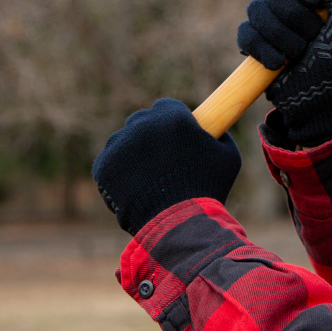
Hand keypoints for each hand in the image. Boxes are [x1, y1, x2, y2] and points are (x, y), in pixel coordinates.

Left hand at [92, 99, 241, 235]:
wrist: (179, 224)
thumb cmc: (208, 190)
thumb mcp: (228, 157)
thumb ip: (219, 135)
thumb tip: (214, 129)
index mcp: (173, 118)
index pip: (166, 106)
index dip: (173, 120)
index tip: (178, 136)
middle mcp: (142, 126)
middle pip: (142, 120)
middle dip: (151, 134)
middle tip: (163, 159)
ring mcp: (119, 146)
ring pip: (124, 141)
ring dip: (134, 153)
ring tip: (150, 178)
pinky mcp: (103, 167)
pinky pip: (111, 162)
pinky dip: (120, 172)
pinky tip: (136, 186)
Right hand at [237, 0, 331, 146]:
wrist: (323, 104)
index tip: (314, 2)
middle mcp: (293, 4)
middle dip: (294, 17)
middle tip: (312, 39)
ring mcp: (272, 24)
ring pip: (256, 10)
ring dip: (280, 37)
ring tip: (298, 56)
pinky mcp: (256, 46)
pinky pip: (245, 33)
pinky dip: (262, 50)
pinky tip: (278, 65)